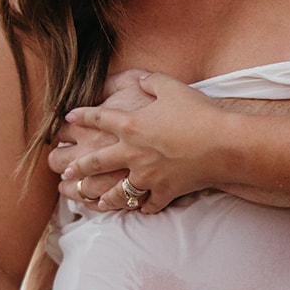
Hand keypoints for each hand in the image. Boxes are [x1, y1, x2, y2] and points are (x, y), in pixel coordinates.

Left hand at [61, 72, 224, 212]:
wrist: (223, 144)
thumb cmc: (199, 112)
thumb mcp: (173, 87)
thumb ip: (152, 81)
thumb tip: (142, 80)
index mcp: (130, 124)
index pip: (97, 118)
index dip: (81, 115)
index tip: (68, 117)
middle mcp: (132, 152)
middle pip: (95, 162)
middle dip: (77, 167)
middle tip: (65, 170)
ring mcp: (146, 176)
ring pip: (117, 193)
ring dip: (104, 198)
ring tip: (95, 202)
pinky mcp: (164, 191)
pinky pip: (149, 205)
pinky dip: (145, 208)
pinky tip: (141, 209)